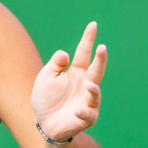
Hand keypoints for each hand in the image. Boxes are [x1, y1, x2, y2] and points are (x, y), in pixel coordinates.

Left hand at [30, 22, 106, 143]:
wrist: (45, 123)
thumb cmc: (46, 98)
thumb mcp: (46, 78)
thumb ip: (54, 65)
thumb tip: (64, 53)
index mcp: (76, 72)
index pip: (83, 53)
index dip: (88, 39)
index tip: (93, 25)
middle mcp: (85, 84)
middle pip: (95, 70)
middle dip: (100, 59)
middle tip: (102, 48)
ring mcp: (88, 101)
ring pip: (95, 93)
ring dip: (93, 90)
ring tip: (89, 86)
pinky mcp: (87, 117)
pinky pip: (87, 114)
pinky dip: (83, 112)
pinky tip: (77, 110)